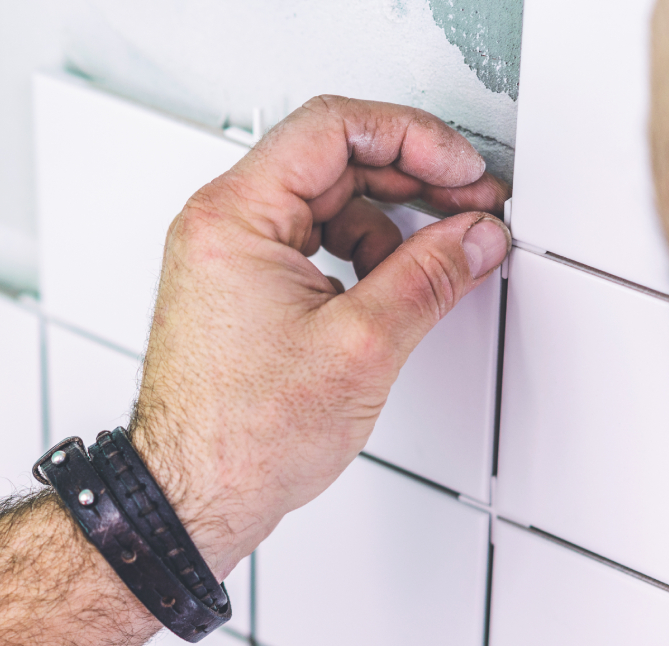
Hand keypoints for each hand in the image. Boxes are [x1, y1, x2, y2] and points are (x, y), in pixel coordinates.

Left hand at [130, 95, 510, 575]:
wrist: (193, 495)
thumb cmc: (239, 438)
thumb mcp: (362, 346)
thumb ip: (430, 277)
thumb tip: (475, 236)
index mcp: (233, 218)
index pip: (335, 128)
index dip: (414, 139)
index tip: (462, 171)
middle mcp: (218, 227)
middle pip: (331, 159)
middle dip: (411, 178)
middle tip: (471, 205)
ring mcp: (224, 257)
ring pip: (324, 203)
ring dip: (388, 222)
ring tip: (435, 261)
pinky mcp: (236, 289)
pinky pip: (308, 242)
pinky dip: (359, 255)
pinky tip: (392, 287)